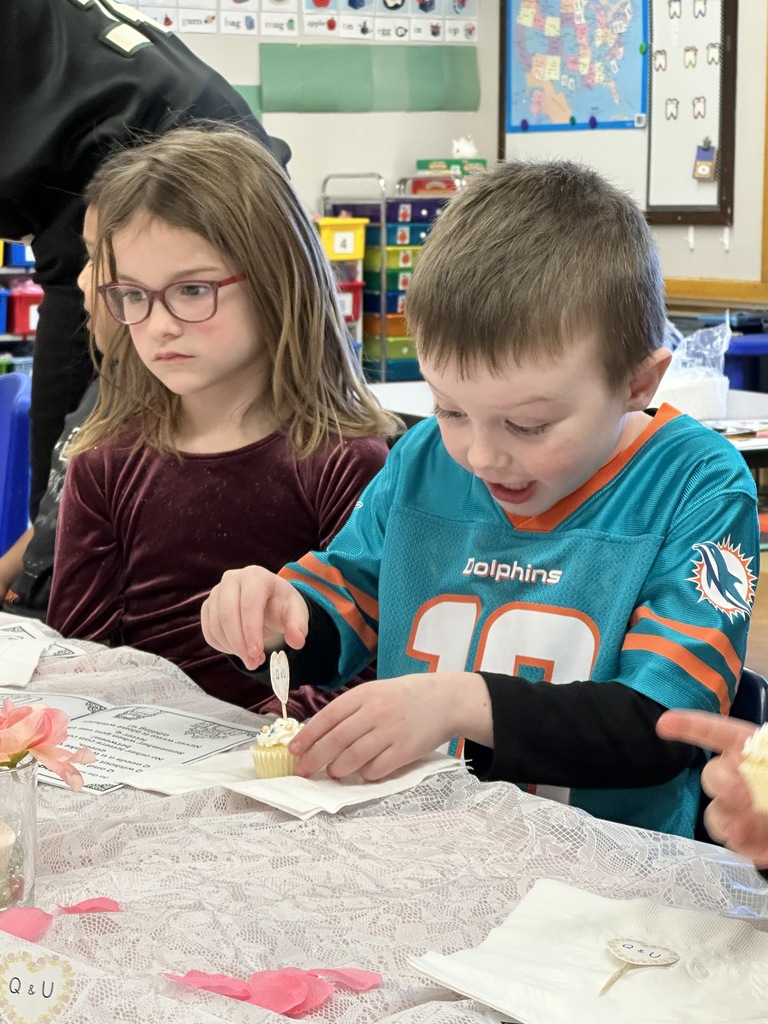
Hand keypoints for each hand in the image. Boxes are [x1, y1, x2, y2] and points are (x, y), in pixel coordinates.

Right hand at [200, 566, 308, 669]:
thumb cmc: (282, 606)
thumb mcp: (296, 613)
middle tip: (253, 663)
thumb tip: (297, 641)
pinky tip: (240, 650)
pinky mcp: (207, 607)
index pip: (249, 604)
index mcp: (256, 576)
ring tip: (252, 659)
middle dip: (240, 644)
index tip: (257, 654)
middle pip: (228, 614)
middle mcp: (232, 579)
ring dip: (233, 648)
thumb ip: (298, 626)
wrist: (268, 603)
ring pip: (216, 625)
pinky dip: (223, 647)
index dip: (251, 631)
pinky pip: (209, 632)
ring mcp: (216, 592)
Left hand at [289, 672, 491, 780]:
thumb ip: (351, 710)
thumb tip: (318, 734)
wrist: (445, 699)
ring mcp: (391, 731)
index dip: (308, 736)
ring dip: (337, 769)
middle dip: (314, 758)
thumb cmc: (405, 697)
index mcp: (365, 695)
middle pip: (336, 740)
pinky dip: (365, 774)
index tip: (294, 750)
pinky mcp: (406, 750)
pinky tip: (363, 773)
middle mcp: (376, 711)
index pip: (328, 717)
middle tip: (302, 771)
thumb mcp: (376, 692)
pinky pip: (377, 768)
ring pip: (353, 757)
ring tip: (332, 772)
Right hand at [657, 710, 767, 866]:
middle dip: (722, 785)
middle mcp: (742, 777)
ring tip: (750, 830)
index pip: (715, 732)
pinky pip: (736, 844)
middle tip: (743, 797)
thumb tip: (752, 794)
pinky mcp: (750, 840)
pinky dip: (748, 848)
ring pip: (715, 814)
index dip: (689, 726)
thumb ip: (766, 766)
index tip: (665, 726)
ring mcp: (743, 810)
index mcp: (753, 750)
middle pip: (713, 776)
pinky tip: (763, 848)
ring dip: (729, 822)